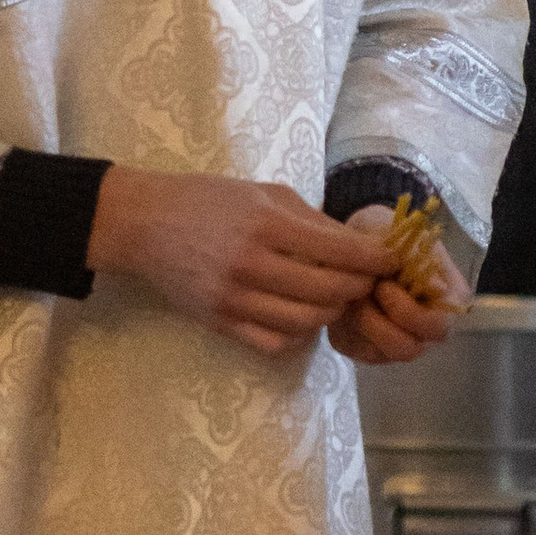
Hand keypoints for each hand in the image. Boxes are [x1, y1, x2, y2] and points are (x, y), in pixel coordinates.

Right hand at [88, 167, 392, 358]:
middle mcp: (252, 265)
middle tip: (365, 280)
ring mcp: (234, 300)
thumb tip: (359, 245)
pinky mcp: (221, 323)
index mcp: (265, 224)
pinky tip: (299, 312)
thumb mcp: (263, 193)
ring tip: (334, 295)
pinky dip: (298, 331)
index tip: (390, 260)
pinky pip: (276, 341)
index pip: (340, 251)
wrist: (145, 225)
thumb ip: (312, 220)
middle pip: (329, 291)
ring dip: (331, 310)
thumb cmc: (208, 199)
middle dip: (359, 287)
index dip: (375, 259)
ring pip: (307, 321)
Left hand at [329, 203, 468, 368]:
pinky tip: (345, 300)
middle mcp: (425, 329)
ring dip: (364, 320)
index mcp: (446, 302)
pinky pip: (354, 347)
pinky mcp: (365, 347)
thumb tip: (438, 289)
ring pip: (383, 352)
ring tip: (354, 292)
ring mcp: (395, 342)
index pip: (439, 327)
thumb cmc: (385, 233)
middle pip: (410, 349)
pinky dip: (345, 324)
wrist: (351, 239)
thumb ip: (421, 259)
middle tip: (368, 290)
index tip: (385, 284)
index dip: (411, 312)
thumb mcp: (403, 234)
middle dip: (383, 321)